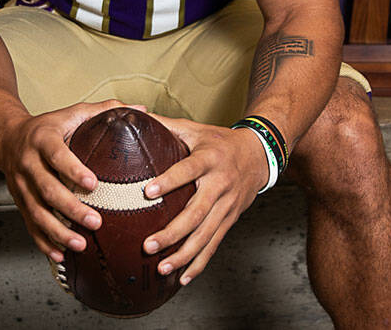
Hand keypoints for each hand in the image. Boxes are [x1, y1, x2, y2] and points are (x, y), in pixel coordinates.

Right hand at [0, 99, 135, 263]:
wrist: (6, 137)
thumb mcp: (72, 113)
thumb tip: (140, 108)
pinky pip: (29, 225)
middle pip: (46, 189)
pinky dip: (43, 242)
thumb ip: (104, 110)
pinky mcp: (19, 202)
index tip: (93, 184)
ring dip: (57, 231)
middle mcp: (28, 163)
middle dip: (70, 208)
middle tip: (95, 222)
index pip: (57, 155)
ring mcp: (21, 185)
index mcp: (43, 139)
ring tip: (80, 245)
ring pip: (37, 212)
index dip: (73, 170)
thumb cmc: (47, 126)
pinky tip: (60, 256)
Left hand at [140, 115, 270, 285]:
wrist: (259, 154)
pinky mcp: (230, 220)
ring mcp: (227, 206)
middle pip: (196, 212)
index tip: (147, 192)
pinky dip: (199, 264)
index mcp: (209, 158)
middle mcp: (220, 184)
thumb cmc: (218, 141)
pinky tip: (183, 278)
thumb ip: (163, 124)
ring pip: (206, 235)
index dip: (169, 181)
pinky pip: (214, 245)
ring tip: (162, 268)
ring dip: (184, 254)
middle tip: (148, 245)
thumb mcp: (194, 128)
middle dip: (172, 232)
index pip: (187, 170)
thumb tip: (131, 113)